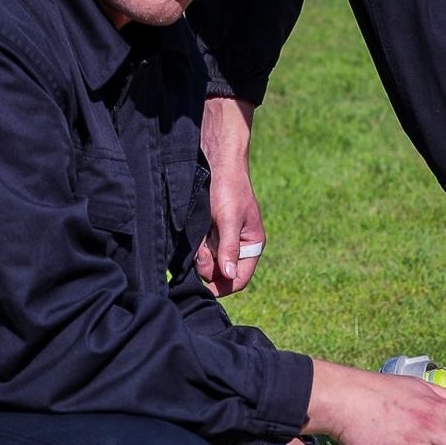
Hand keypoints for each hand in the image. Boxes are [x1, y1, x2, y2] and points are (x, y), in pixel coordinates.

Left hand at [197, 97, 263, 294]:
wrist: (215, 158)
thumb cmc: (228, 187)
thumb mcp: (229, 219)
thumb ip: (228, 248)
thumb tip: (227, 276)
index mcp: (252, 244)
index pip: (239, 278)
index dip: (223, 286)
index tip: (204, 285)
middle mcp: (238, 244)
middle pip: (220, 272)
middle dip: (207, 266)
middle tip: (198, 251)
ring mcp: (222, 238)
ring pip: (207, 261)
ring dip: (199, 254)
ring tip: (197, 235)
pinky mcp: (208, 230)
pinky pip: (199, 247)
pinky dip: (194, 244)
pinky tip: (194, 230)